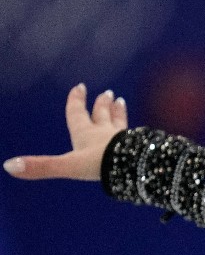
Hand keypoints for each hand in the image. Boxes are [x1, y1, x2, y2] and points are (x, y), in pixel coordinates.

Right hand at [5, 83, 128, 181]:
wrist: (134, 167)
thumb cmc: (99, 164)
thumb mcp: (67, 166)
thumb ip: (41, 166)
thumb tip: (8, 166)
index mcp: (85, 134)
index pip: (78, 114)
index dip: (77, 101)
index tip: (80, 87)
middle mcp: (104, 133)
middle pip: (102, 115)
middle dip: (102, 105)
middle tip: (108, 93)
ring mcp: (123, 140)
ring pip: (119, 123)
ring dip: (118, 113)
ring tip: (121, 102)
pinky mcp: (138, 149)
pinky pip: (136, 137)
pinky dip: (136, 132)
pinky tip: (141, 132)